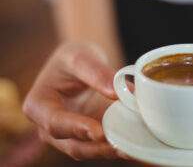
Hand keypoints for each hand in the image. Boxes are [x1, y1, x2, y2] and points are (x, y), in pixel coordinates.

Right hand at [23, 43, 123, 159]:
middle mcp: (51, 126)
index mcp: (39, 105)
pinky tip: (139, 143)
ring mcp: (72, 134)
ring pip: (91, 150)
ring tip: (134, 148)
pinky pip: (104, 144)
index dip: (77, 129)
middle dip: (99, 148)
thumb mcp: (81, 57)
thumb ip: (97, 72)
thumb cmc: (74, 56)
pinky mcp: (91, 136)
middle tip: (122, 146)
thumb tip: (116, 92)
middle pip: (73, 145)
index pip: (55, 123)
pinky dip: (121, 145)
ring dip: (112, 150)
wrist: (83, 62)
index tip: (99, 132)